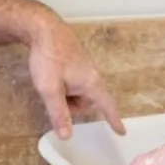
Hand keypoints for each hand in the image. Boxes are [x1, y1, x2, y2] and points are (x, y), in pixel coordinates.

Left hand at [28, 18, 125, 138]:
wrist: (42, 27)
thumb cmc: (49, 57)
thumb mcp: (50, 89)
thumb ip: (58, 113)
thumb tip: (67, 136)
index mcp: (91, 83)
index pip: (107, 106)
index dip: (114, 120)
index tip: (121, 131)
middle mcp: (92, 75)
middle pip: (87, 102)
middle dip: (71, 105)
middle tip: (53, 96)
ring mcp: (84, 66)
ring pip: (78, 91)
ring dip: (65, 94)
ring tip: (50, 83)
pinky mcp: (75, 61)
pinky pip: (73, 81)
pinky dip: (63, 84)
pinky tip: (51, 75)